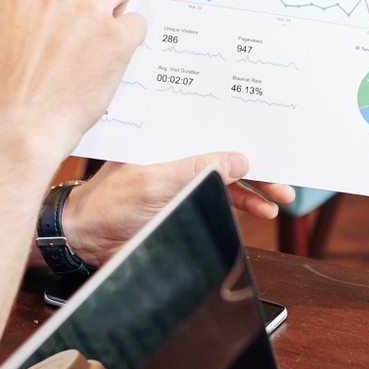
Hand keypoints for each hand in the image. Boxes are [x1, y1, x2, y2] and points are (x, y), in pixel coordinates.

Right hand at [0, 0, 144, 158]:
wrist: (20, 126)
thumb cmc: (8, 87)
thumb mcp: (6, 27)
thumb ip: (34, 1)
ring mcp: (90, 11)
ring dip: (119, 0)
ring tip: (107, 27)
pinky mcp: (117, 38)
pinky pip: (137, 20)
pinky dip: (129, 36)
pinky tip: (113, 54)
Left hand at [61, 154, 296, 265]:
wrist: (83, 239)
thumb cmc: (105, 203)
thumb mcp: (152, 183)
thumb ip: (195, 170)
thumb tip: (238, 160)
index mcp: (167, 138)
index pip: (211, 129)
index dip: (242, 132)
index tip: (271, 140)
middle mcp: (177, 154)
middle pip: (226, 153)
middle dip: (258, 164)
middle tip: (284, 178)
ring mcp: (182, 179)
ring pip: (228, 178)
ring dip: (256, 188)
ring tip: (280, 197)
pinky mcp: (184, 201)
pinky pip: (221, 198)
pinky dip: (243, 204)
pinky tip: (262, 211)